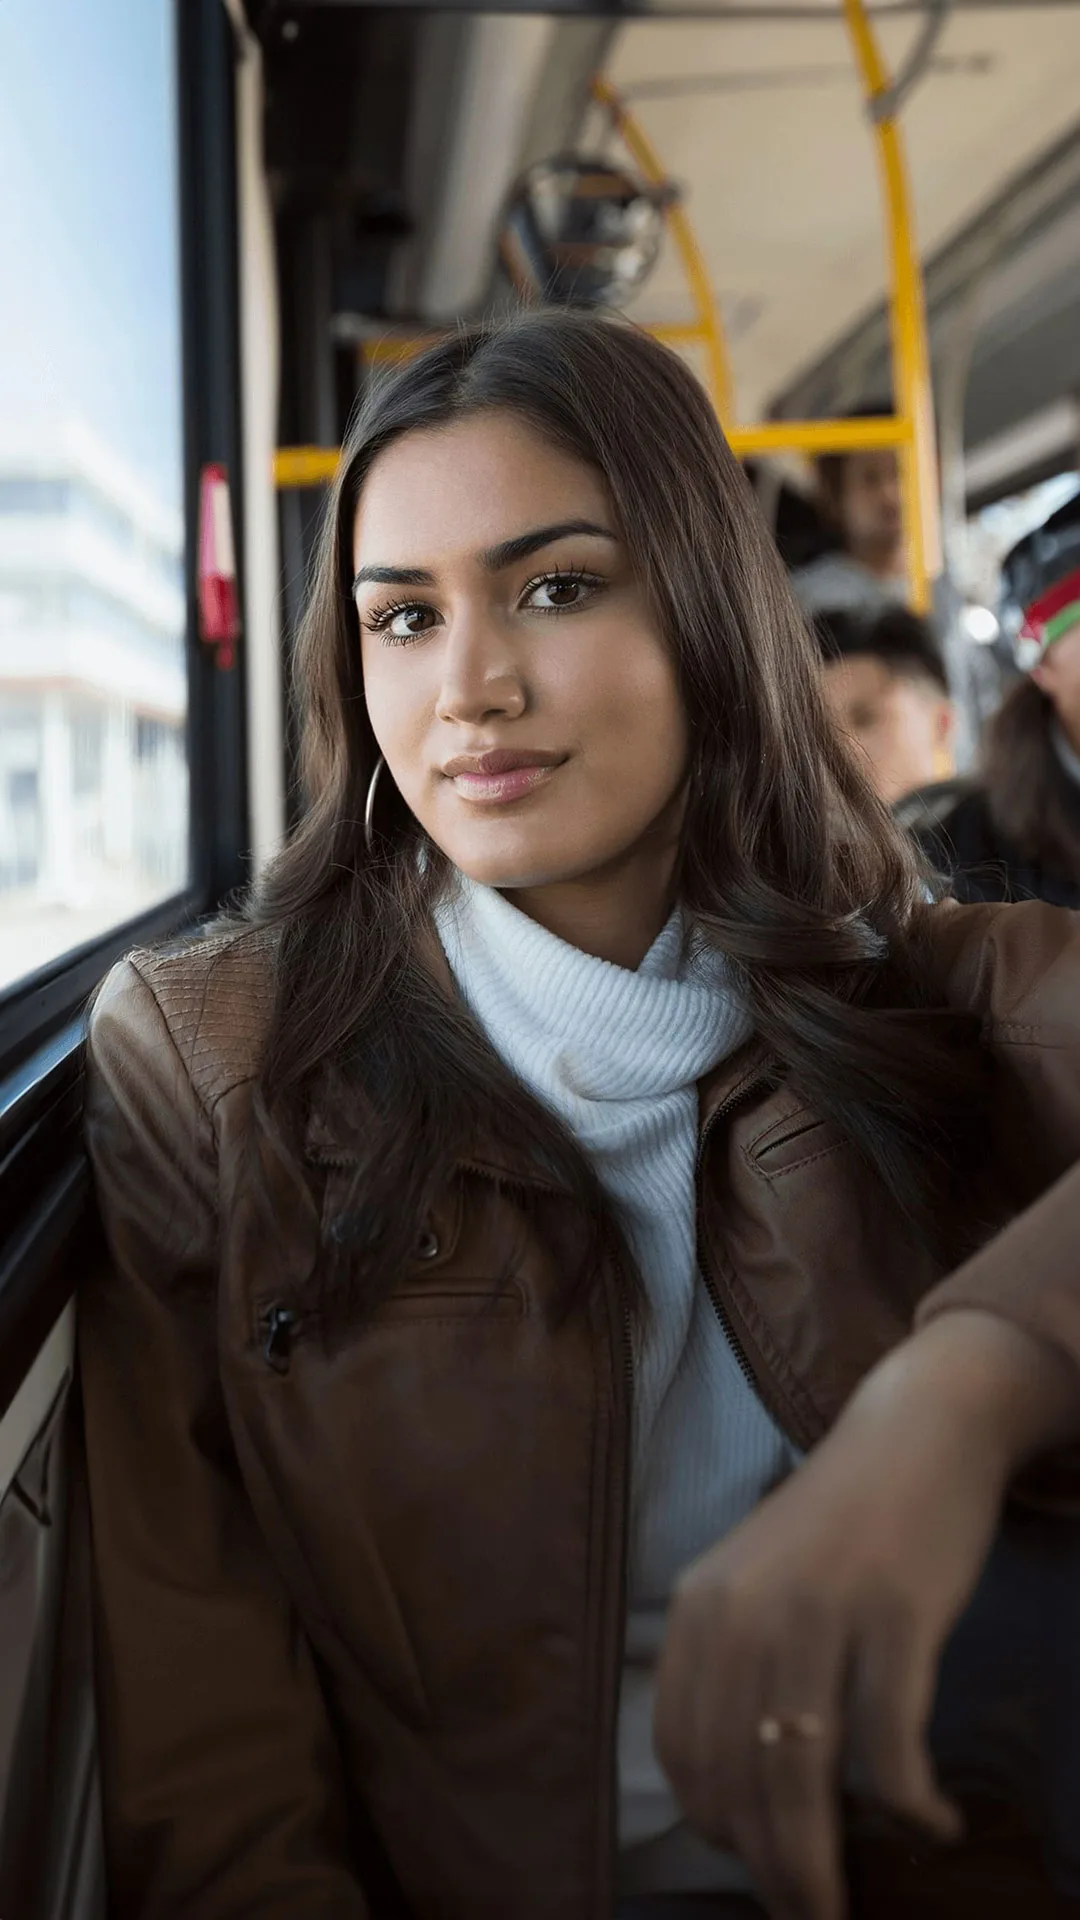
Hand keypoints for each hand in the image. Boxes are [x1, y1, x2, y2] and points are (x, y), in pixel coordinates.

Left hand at [652, 1310, 1079, 1919]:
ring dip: (820, 1862)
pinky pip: (891, 1746)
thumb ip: (735, 1665)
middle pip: (739, 1778)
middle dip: (770, 1867)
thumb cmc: (839, 1522)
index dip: (716, 1827)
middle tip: (806, 1911)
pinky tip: (935, 1822)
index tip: (754, 1864)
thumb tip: (737, 1796)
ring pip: (801, 1777)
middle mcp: (744, 1610)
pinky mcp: (894, 1613)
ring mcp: (819, 1610)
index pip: (683, 1753)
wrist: (916, 1431)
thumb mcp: (757, 1581)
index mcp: (699, 1606)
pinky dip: (911, 1805)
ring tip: (843, 1904)